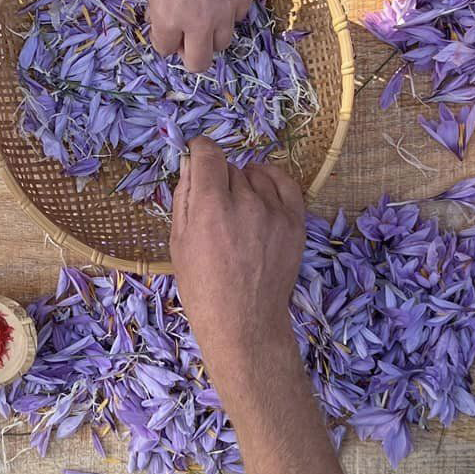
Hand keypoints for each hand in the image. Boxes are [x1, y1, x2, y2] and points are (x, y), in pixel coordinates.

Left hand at [146, 0, 272, 72]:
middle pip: (199, 63)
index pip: (165, 50)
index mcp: (168, 19)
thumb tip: (165, 17)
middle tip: (189, 35)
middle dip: (192, 53)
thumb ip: (161, 4)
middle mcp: (199, 23)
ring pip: (223, 41)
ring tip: (207, 8)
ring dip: (213, 32)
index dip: (165, 38)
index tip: (166, 26)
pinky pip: (238, 15)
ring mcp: (225, 10)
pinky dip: (230, 9)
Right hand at [171, 137, 304, 374]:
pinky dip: (271, 179)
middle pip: (230, 168)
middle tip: (215, 206)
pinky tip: (261, 186)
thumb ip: (184, 197)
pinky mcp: (295, 222)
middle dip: (219, 180)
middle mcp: (246, 203)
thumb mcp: (179, 242)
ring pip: (255, 175)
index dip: (199, 151)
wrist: (244, 322)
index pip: (208, 153)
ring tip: (238, 208)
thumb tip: (189, 162)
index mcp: (211, 208)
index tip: (197, 157)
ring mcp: (274, 212)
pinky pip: (285, 183)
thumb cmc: (203, 287)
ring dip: (244, 184)